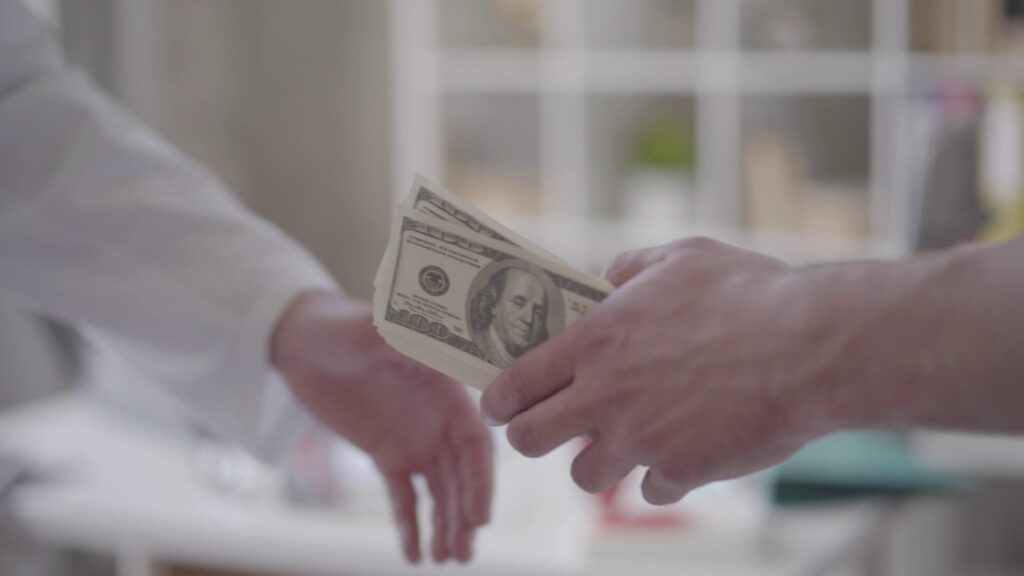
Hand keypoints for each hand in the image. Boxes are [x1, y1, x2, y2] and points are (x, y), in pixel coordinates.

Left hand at [272, 292, 492, 562]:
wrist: (302, 341)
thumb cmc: (340, 326)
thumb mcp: (370, 329)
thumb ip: (401, 334)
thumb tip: (429, 332)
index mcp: (447, 388)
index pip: (475, 441)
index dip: (481, 479)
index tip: (480, 516)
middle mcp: (440, 417)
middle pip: (462, 473)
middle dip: (465, 512)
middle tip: (461, 552)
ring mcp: (416, 437)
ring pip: (439, 490)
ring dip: (446, 524)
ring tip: (446, 559)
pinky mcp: (388, 453)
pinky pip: (403, 495)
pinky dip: (410, 524)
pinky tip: (413, 554)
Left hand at [481, 238, 835, 504]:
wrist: (813, 348)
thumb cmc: (750, 294)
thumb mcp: (683, 257)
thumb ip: (631, 266)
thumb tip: (605, 274)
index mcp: (596, 340)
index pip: (515, 382)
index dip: (499, 398)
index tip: (499, 404)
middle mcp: (607, 394)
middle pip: (530, 438)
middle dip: (530, 436)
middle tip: (544, 428)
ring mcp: (641, 438)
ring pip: (584, 475)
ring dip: (597, 462)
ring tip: (622, 442)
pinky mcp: (681, 470)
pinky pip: (651, 489)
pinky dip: (662, 475)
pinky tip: (684, 451)